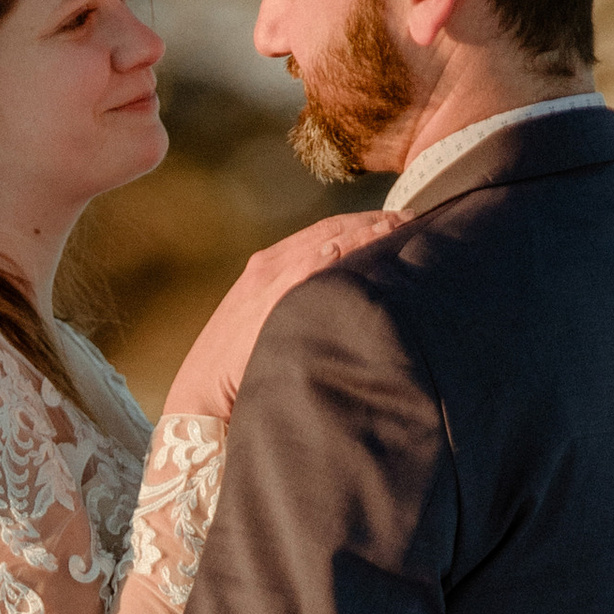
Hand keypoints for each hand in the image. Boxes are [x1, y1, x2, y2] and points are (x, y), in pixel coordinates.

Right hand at [165, 212, 396, 427]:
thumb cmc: (237, 367)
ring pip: (323, 244)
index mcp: (269, 265)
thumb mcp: (266, 323)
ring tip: (399, 227)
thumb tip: (342, 302)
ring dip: (362, 233)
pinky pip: (301, 273)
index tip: (396, 222)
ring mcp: (266, 282)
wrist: (202, 395)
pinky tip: (350, 247)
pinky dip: (325, 257)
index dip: (362, 222)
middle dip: (372, 222)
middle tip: (411, 218)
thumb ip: (299, 303)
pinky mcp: (265, 304)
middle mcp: (268, 266)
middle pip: (330, 230)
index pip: (325, 232)